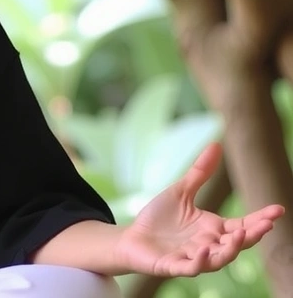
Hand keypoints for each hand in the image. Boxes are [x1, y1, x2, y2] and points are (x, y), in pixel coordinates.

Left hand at [116, 142, 284, 276]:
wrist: (133, 237)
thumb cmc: (159, 217)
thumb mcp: (181, 191)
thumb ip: (200, 173)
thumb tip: (217, 144)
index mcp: (214, 228)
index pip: (243, 224)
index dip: (260, 218)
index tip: (278, 209)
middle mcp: (209, 244)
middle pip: (237, 243)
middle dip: (253, 234)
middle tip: (268, 224)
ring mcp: (193, 257)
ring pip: (220, 259)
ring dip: (231, 249)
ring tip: (240, 233)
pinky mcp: (175, 266)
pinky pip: (191, 267)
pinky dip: (200, 260)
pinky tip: (203, 249)